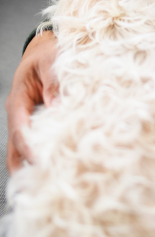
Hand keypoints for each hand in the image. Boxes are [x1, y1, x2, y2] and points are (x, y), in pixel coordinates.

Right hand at [5, 30, 57, 173]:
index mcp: (18, 101)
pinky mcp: (37, 125)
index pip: (20, 131)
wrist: (44, 50)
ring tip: (46, 187)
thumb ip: (53, 83)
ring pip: (22, 152)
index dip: (28, 149)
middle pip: (15, 150)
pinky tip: (55, 170)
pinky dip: (41, 158)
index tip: (40, 163)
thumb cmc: (46, 54)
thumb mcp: (50, 61)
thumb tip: (56, 107)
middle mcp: (19, 116)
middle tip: (41, 187)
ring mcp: (26, 123)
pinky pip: (35, 145)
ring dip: (31, 168)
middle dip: (26, 169)